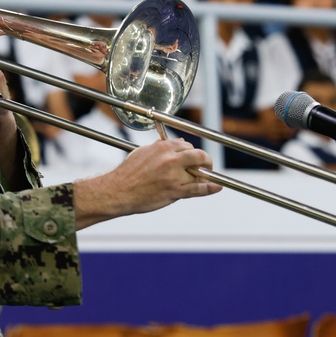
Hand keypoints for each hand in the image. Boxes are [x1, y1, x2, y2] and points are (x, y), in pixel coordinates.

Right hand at [73, 138, 221, 228]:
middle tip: (205, 166)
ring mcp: (174, 175)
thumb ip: (160, 148)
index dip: (192, 153)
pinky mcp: (175, 190)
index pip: (186, 145)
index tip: (193, 158)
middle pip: (198, 155)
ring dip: (204, 175)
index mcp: (162, 147)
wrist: (118, 191)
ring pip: (199, 172)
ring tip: (206, 178)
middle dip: (204, 160)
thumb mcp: (143, 153)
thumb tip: (175, 144)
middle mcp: (170, 158)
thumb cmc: (128, 173)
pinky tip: (217, 187)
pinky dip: (210, 188)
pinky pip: (198, 188)